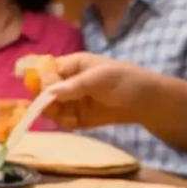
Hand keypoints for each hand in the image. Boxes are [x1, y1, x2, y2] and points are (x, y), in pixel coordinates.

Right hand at [39, 52, 159, 128]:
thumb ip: (75, 85)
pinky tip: (75, 122)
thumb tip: (50, 92)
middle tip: (54, 108)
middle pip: (42, 90)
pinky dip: (64, 122)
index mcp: (71, 65)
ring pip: (49, 108)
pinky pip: (61, 120)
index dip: (40, 80)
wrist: (146, 103)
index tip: (45, 92)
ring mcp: (71, 100)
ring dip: (54, 114)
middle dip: (44, 101)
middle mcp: (67, 82)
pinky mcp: (76, 116)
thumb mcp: (101, 78)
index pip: (45, 70)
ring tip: (69, 117)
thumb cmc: (126, 81)